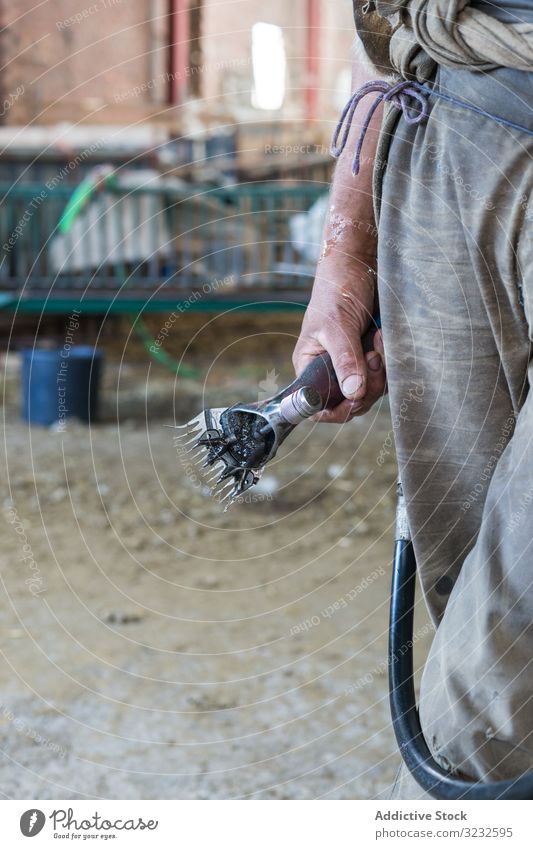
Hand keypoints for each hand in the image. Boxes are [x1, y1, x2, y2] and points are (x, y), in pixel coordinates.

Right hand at [292, 262, 386, 421]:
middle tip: (371, 358)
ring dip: (379, 371)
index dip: (334, 410)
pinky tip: (384, 339)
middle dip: (365, 386)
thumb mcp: (338, 325)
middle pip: (349, 402)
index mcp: (310, 365)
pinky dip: (389, 361)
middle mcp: (330, 369)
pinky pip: (384, 376)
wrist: (362, 264)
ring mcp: (352, 364)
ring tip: (378, 341)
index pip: (317, 404)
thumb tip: (353, 393)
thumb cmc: (338, 288)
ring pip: (370, 391)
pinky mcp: (371, 357)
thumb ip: (345, 360)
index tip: (353, 401)